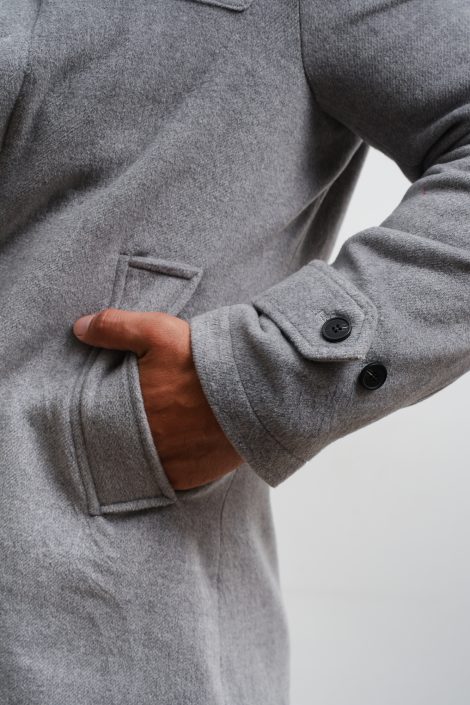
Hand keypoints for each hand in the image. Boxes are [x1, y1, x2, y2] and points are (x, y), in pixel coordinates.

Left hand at [73, 308, 243, 489]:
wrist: (256, 391)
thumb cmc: (204, 362)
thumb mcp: (158, 331)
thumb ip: (115, 327)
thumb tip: (79, 328)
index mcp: (128, 410)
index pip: (99, 417)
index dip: (103, 410)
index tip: (114, 402)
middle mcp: (142, 443)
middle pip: (120, 441)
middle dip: (125, 430)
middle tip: (142, 415)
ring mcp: (164, 465)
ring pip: (142, 460)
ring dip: (146, 448)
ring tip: (161, 430)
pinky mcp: (187, 478)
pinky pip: (167, 476)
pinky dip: (168, 464)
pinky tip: (177, 446)